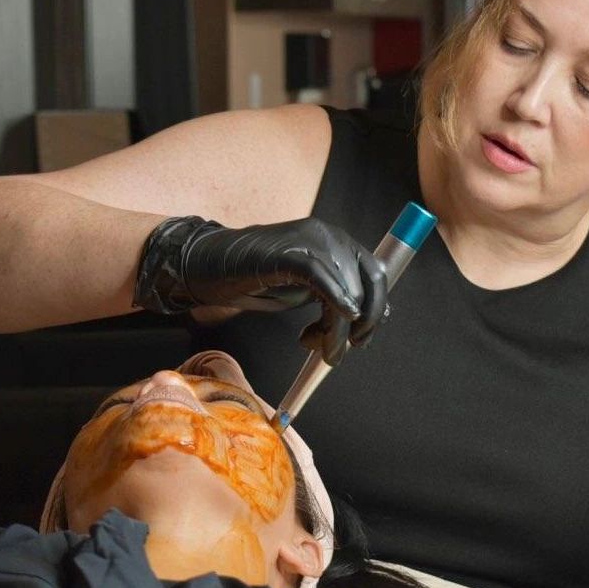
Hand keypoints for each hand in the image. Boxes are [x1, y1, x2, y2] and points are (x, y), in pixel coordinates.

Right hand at [135, 216, 386, 364]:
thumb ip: (336, 299)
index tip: (361, 338)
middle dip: (357, 325)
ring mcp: (310, 240)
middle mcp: (330, 236)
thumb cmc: (259, 280)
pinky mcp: (288, 252)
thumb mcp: (307, 291)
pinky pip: (321, 276)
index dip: (376, 309)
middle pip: (364, 284)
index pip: (375, 276)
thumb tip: (369, 317)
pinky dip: (335, 298)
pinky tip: (335, 319)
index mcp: (339, 243)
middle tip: (338, 351)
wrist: (212, 267)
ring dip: (336, 328)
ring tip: (317, 349)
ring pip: (343, 288)